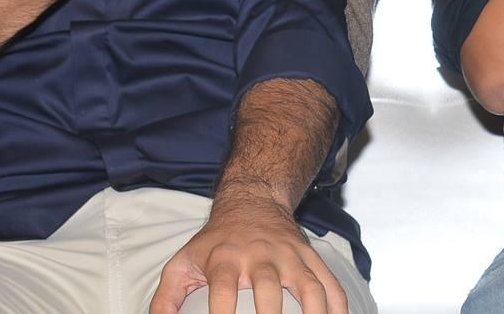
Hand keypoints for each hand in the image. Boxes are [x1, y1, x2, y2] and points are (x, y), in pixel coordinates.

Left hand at [150, 193, 346, 313]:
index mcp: (225, 258)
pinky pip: (330, 282)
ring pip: (308, 286)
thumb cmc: (214, 242)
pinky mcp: (309, 256)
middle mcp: (259, 256)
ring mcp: (289, 256)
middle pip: (269, 289)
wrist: (252, 200)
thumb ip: (166, 299)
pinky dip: (338, 305)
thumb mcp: (183, 262)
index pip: (223, 290)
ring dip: (315, 313)